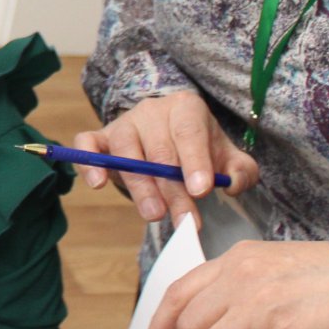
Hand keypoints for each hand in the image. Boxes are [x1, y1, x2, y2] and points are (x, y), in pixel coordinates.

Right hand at [73, 89, 257, 225]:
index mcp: (186, 108)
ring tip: (153, 214)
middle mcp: (152, 110)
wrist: (171, 141)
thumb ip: (241, 172)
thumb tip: (231, 185)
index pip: (189, 131)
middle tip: (185, 220)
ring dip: (139, 185)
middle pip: (159, 148)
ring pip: (125, 149)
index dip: (194, 161)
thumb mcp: (229, 160)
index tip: (201, 191)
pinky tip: (97, 184)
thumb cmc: (201, 153)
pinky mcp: (100, 137)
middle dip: (172, 189)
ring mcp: (124, 122)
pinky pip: (87, 144)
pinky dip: (88, 162)